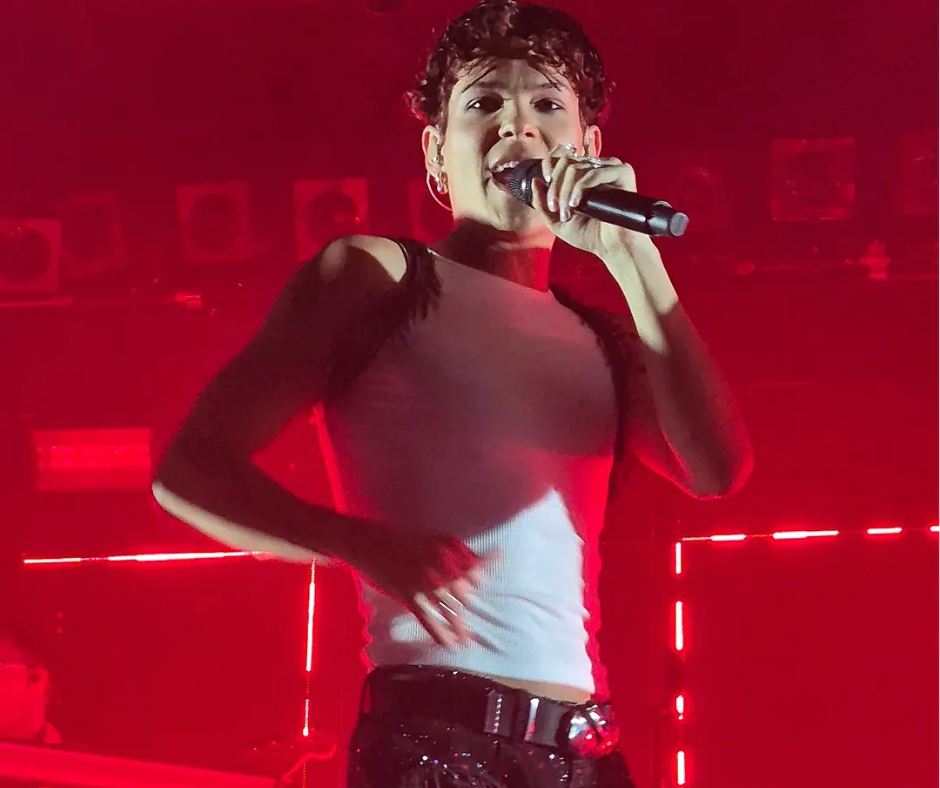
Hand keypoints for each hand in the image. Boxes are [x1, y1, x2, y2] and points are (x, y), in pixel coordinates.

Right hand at [343, 522, 491, 646]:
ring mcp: (422, 582)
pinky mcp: (408, 596)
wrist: (367, 543)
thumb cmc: (400, 540)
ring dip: (459, 627)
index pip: (472, 570)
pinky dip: (440, 634)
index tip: (479, 587)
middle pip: (462, 593)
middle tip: (470, 619)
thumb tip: (480, 564)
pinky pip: (428, 619)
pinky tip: (449, 645)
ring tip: (467, 641)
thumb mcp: (431, 539)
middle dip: (467, 606)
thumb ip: (455, 551)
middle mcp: (437, 566)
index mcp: (444, 549)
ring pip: (449, 609)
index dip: (478, 580)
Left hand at [531, 143, 655, 262]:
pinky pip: (594, 172)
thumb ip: (542, 203)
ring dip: (565, 192)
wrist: (612, 248)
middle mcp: (597, 167)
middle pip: (566, 163)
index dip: (549, 163)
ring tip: (566, 214)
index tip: (544, 180)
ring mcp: (610, 168)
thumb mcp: (556, 220)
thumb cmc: (589, 235)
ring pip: (576, 168)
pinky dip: (580, 188)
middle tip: (555, 208)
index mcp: (583, 174)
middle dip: (555, 187)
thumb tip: (535, 180)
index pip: (563, 155)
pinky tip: (576, 204)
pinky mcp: (623, 173)